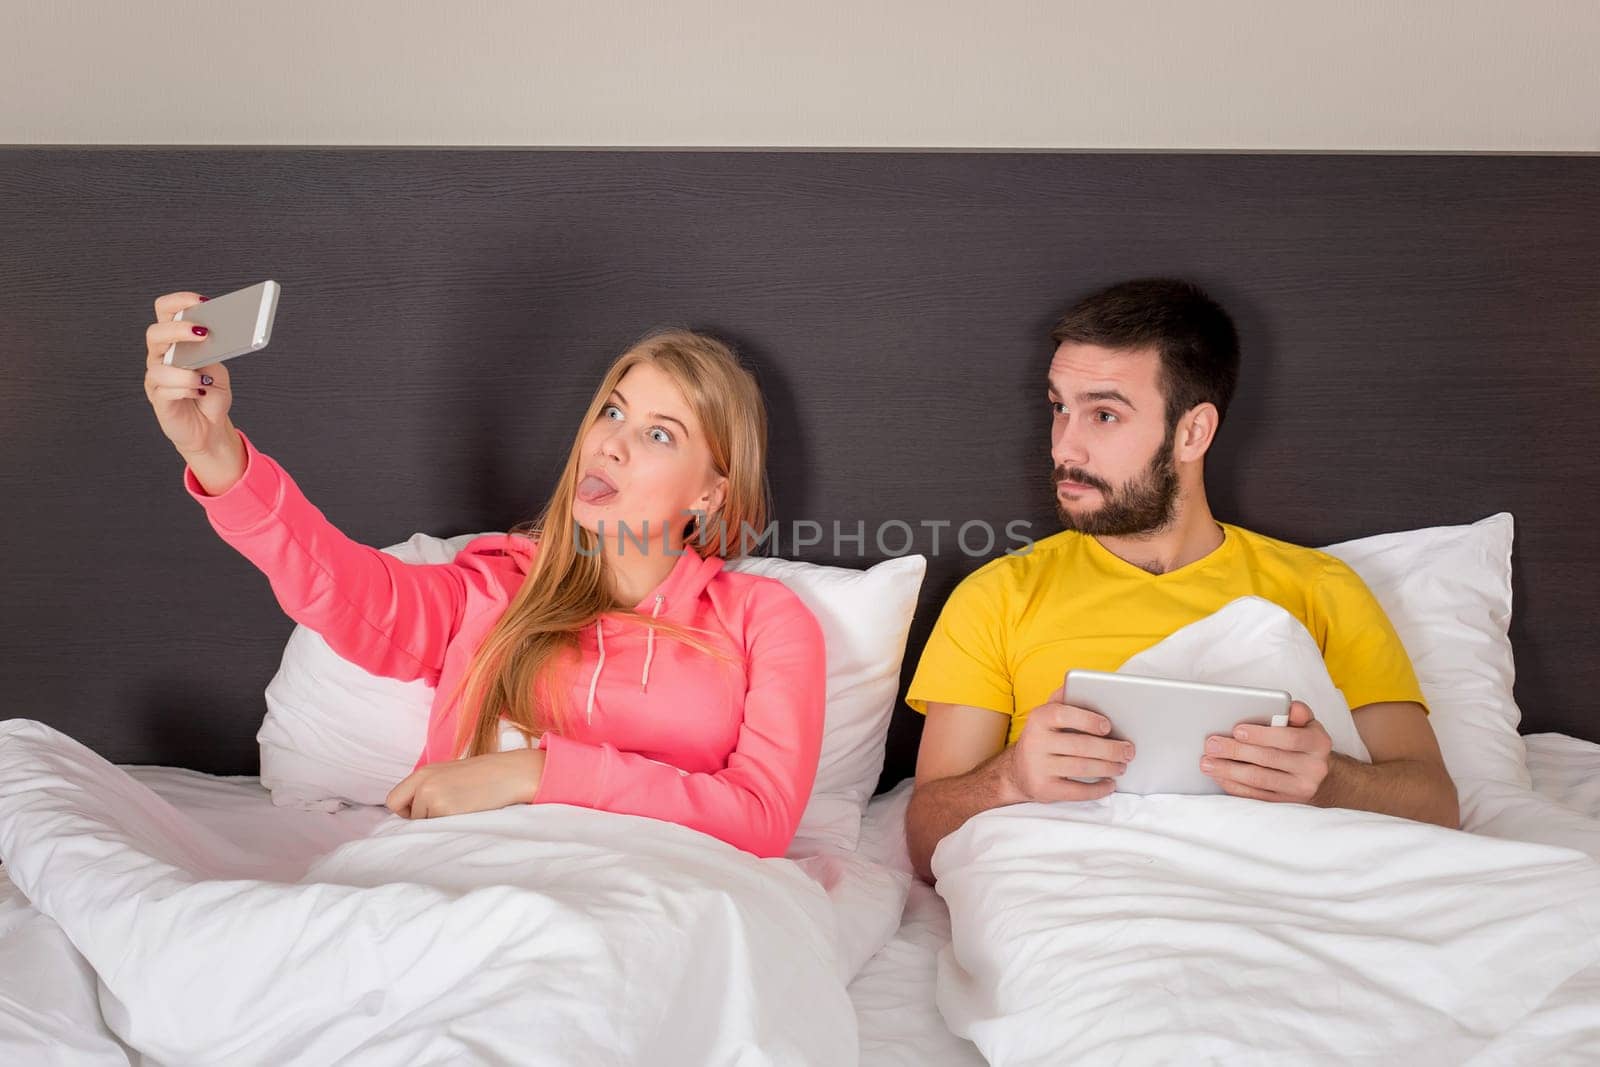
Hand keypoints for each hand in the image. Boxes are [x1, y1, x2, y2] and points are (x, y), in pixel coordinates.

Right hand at [143, 291, 238, 461]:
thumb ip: (213, 351)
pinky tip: (200, 390)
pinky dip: (185, 388)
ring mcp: (157, 377)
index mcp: (174, 341)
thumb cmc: (211, 392)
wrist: (210, 426)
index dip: (179, 302)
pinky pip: (165, 389)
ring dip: (184, 369)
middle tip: (203, 332)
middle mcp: (160, 355)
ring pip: (158, 366)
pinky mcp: (159, 399)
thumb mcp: (218, 367)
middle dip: (178, 329)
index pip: (165, 311)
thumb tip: (216, 337)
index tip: (202, 301)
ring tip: (205, 376)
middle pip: (155, 333)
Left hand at [386, 748, 545, 819]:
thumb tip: (415, 814)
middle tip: (445, 814)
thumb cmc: (484, 777)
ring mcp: (432, 797)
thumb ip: (429, 788)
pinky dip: (448, 827)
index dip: (406, 810)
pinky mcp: (444, 810)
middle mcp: (423, 783)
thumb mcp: (450, 775)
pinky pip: (437, 830)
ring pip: (422, 824)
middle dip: (421, 819)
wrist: (510, 774)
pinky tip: (466, 815)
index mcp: (423, 773)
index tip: (424, 812)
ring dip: (438, 823)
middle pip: (405, 815)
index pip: (393, 800)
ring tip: (462, 810)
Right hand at [1000, 685, 1134, 803]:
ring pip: (1082, 768)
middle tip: (1129, 751)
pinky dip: (1098, 789)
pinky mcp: (1044, 789)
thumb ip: (1063, 698)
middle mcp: (1035, 742)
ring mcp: (1038, 767)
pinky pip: (1077, 791)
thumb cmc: (1043, 738)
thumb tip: (1079, 683)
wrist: (1017, 771)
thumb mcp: (1047, 714)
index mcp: (1039, 718)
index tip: (1108, 726)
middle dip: (1111, 749)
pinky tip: (1109, 784)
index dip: (1088, 720)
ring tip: (1122, 766)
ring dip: (1108, 768)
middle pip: (1081, 746)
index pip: (1064, 715)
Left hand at [1200, 700, 1331, 802]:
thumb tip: (1288, 707)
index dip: (1262, 734)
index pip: (1290, 738)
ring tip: (1207, 762)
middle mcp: (1314, 768)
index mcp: (1318, 743)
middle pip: (1269, 759)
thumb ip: (1297, 712)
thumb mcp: (1306, 722)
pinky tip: (1219, 776)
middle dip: (1236, 751)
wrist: (1316, 773)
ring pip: (1259, 779)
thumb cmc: (1302, 740)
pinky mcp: (1286, 803)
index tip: (1237, 730)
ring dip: (1229, 771)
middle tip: (1212, 745)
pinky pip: (1256, 796)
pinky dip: (1234, 786)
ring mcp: (1300, 789)